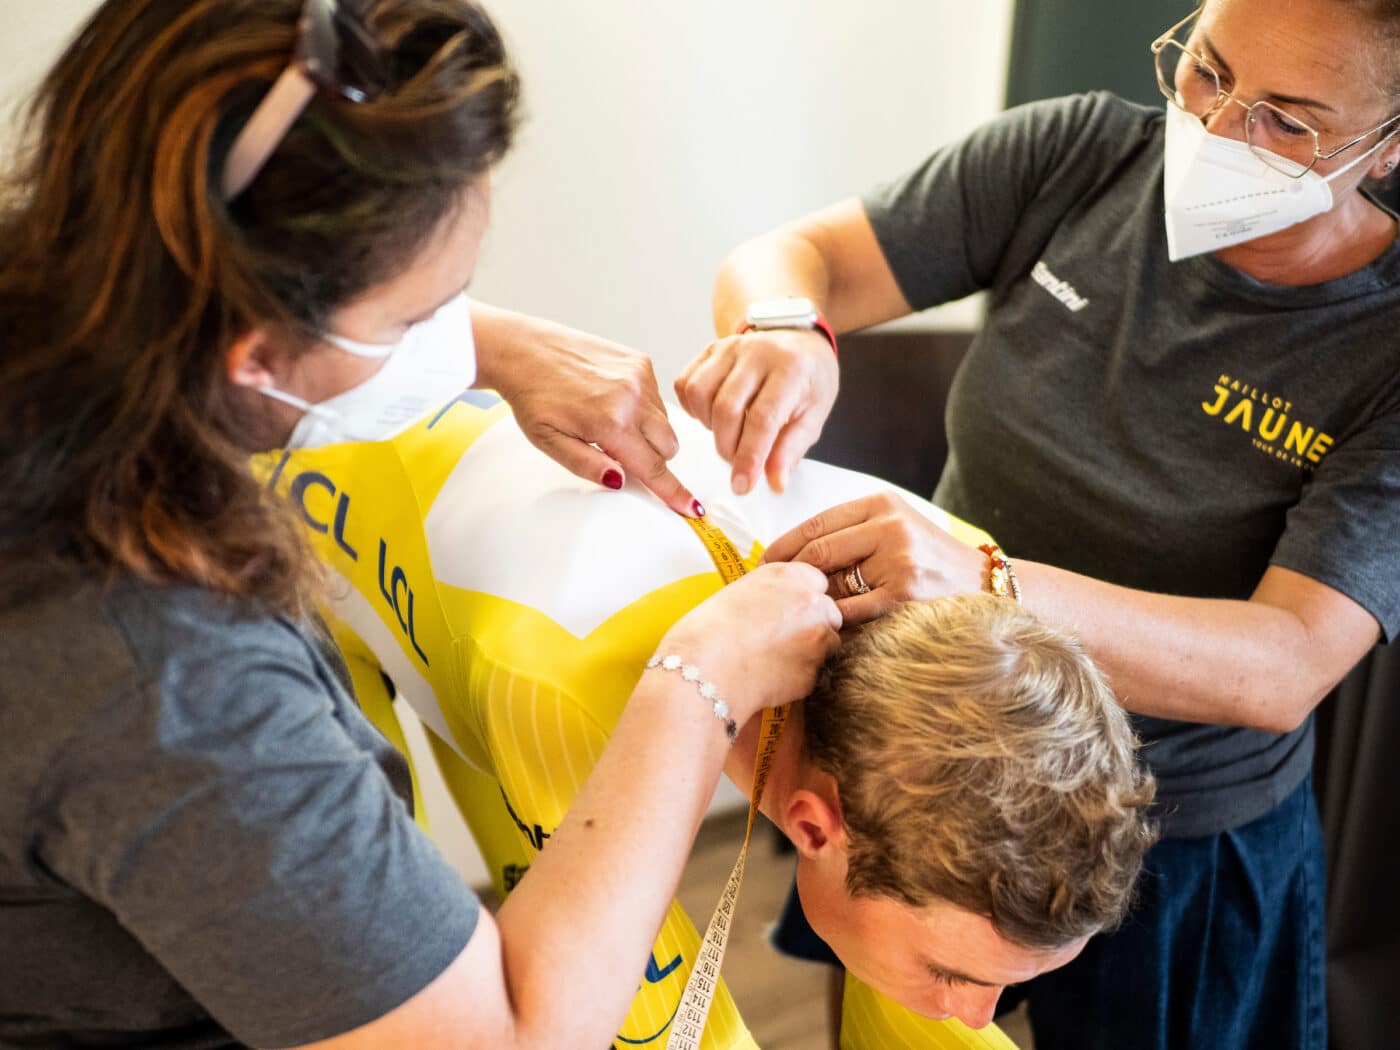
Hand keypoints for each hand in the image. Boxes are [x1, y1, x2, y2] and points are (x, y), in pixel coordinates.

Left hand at [474, 305, 700, 516]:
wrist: (523, 350)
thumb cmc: (532, 396)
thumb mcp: (549, 442)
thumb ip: (586, 465)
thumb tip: (619, 481)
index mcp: (609, 422)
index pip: (653, 467)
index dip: (673, 492)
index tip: (692, 508)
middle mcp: (632, 396)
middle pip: (669, 447)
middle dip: (652, 457)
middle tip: (616, 449)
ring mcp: (639, 375)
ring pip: (665, 422)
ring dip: (647, 431)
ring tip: (608, 419)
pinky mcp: (640, 361)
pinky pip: (657, 398)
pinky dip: (642, 407)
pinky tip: (611, 399)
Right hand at [658, 563, 840, 722]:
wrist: (705, 668)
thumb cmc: (709, 629)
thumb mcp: (741, 591)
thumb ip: (771, 592)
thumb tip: (779, 605)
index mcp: (792, 575)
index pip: (818, 582)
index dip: (802, 599)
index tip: (788, 610)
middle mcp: (813, 603)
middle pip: (830, 613)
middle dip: (814, 624)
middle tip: (783, 637)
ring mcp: (819, 640)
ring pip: (828, 645)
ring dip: (810, 651)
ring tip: (775, 658)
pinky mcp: (814, 673)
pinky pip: (814, 673)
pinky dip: (799, 676)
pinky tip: (771, 675)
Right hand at [674, 329, 837, 494]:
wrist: (800, 341)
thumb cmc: (809, 379)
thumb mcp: (814, 415)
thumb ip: (792, 449)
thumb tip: (774, 482)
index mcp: (791, 369)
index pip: (762, 419)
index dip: (749, 458)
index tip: (742, 485)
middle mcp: (758, 352)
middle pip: (726, 409)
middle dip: (727, 447)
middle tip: (738, 461)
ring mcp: (730, 347)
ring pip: (700, 394)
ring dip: (708, 426)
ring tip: (728, 433)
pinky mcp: (711, 349)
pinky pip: (686, 383)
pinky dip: (693, 408)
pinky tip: (712, 416)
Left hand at [760, 492, 984, 623]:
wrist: (984, 585)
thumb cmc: (930, 560)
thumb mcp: (896, 527)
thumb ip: (853, 532)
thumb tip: (792, 555)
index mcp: (881, 505)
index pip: (816, 525)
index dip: (783, 548)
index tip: (765, 565)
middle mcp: (889, 527)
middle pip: (817, 553)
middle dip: (788, 576)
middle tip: (770, 594)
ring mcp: (897, 562)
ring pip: (831, 584)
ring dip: (810, 601)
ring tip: (794, 613)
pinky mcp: (902, 596)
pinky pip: (850, 612)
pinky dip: (832, 622)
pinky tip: (823, 629)